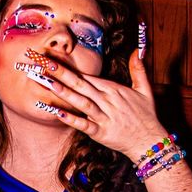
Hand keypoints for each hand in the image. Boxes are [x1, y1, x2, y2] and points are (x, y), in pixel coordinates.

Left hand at [28, 50, 168, 159]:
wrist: (150, 141)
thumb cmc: (146, 116)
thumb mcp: (145, 89)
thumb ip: (138, 69)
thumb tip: (138, 50)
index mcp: (113, 89)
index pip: (87, 74)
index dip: (69, 66)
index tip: (52, 58)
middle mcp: (106, 101)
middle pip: (80, 84)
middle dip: (60, 73)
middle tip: (41, 62)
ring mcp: (103, 117)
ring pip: (81, 102)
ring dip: (64, 92)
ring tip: (47, 82)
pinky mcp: (101, 133)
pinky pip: (84, 125)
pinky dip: (72, 119)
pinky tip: (57, 113)